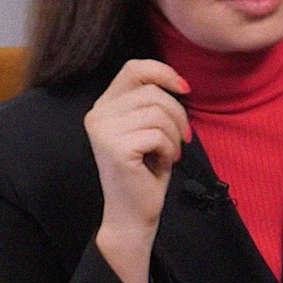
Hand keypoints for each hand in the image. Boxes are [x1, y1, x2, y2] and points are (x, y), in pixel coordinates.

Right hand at [84, 59, 189, 282]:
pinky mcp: (115, 148)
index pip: (134, 68)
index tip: (185, 89)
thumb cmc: (146, 172)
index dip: (163, 72)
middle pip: (152, 92)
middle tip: (183, 138)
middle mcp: (97, 115)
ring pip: (157, 112)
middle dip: (178, 114)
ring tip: (169, 153)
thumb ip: (152, 103)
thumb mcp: (149, 129)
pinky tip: (162, 163)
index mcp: (104, 106)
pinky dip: (169, 148)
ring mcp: (103, 131)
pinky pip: (157, 134)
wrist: (133, 214)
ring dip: (173, 135)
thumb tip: (178, 83)